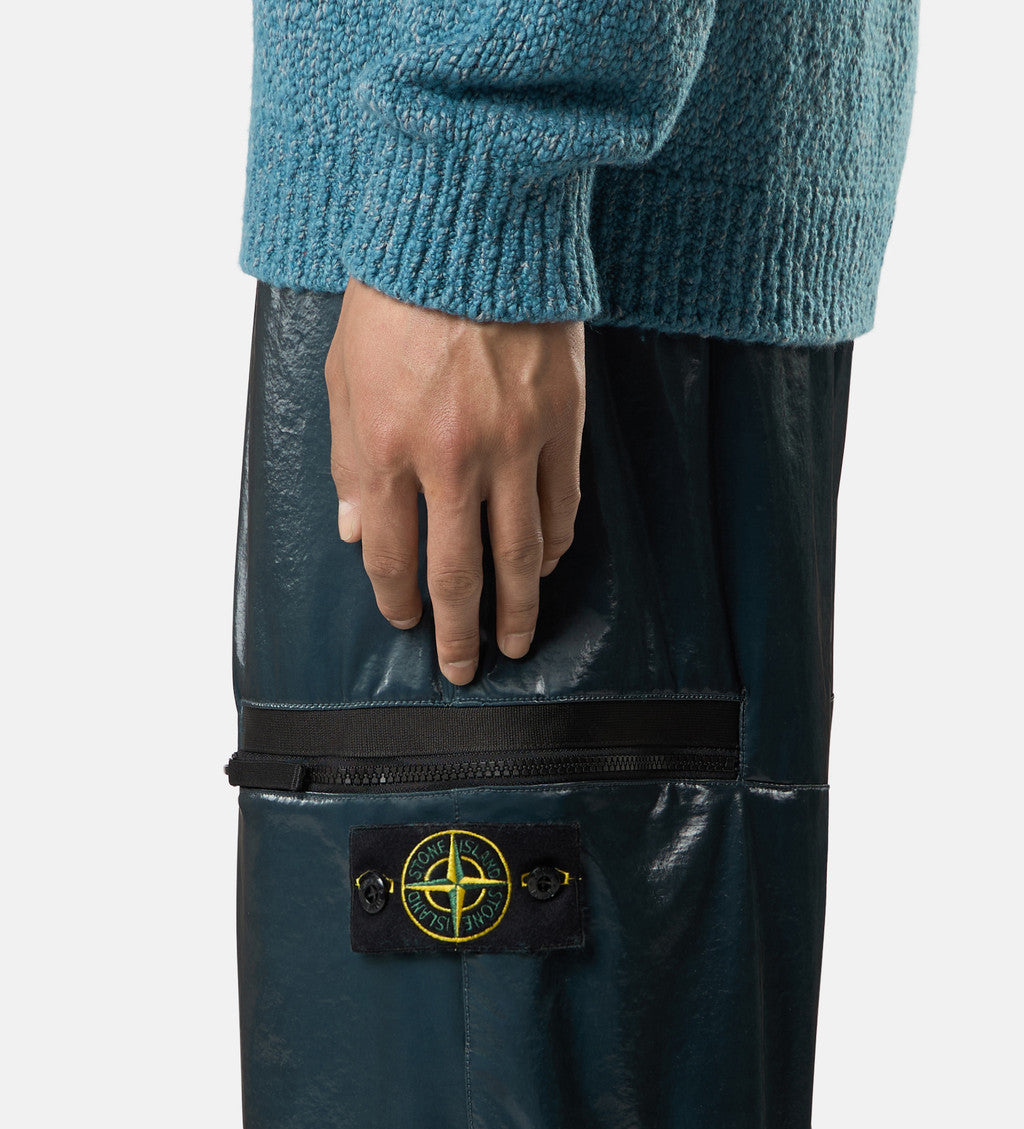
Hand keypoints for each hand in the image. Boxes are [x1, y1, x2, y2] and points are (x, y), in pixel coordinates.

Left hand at [326, 277, 584, 685]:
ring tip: (518, 640)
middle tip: (467, 669)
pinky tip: (548, 566)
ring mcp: (514, 445)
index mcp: (387, 450)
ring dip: (519, 608)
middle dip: (460, 632)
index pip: (392, 556)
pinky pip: (563, 506)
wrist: (468, 228)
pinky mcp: (561, 424)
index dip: (396, 601)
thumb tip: (357, 533)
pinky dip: (556, 546)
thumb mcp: (344, 378)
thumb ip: (350, 463)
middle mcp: (452, 459)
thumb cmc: (395, 299)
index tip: (404, 622)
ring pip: (522, 554)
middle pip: (459, 574)